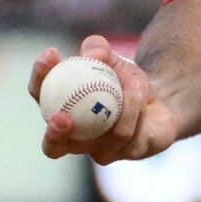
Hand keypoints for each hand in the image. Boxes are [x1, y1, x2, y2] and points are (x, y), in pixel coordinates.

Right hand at [30, 34, 179, 164]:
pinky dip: (135, 109)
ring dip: (122, 103)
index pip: (40, 94)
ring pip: (104, 136)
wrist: (161, 100)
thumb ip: (98, 49)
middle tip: (62, 117)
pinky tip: (143, 96)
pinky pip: (129, 134)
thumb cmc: (125, 81)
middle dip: (54, 134)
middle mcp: (75, 140)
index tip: (51, 55)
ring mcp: (102, 152)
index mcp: (61, 110)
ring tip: (133, 82)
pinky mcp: (130, 153)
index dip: (39, 77)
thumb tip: (91, 54)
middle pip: (53, 147)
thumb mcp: (112, 59)